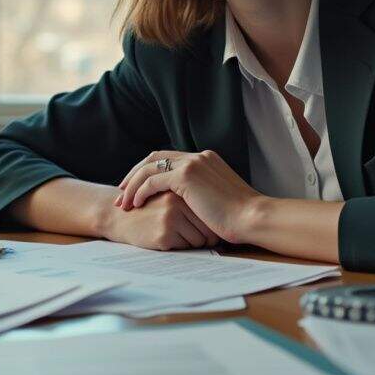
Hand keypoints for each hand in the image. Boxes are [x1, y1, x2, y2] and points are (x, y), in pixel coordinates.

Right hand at [100, 190, 221, 249]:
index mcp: (181, 186)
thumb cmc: (148, 208)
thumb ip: (191, 193)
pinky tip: (167, 239)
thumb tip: (224, 213)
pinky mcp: (165, 233)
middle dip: (204, 233)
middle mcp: (178, 199)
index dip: (209, 221)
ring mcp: (172, 216)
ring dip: (194, 242)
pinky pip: (189, 247)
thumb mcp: (170, 192)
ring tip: (175, 234)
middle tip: (188, 231)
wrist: (117, 218)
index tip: (202, 224)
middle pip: (210, 224)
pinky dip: (183, 247)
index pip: (212, 209)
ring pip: (201, 239)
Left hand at [116, 150, 259, 243]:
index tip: (138, 187)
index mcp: (206, 159)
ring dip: (132, 184)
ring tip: (123, 202)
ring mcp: (192, 164)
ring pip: (149, 168)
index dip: (150, 171)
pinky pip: (152, 180)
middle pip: (155, 157)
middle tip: (122, 191)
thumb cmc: (241, 217)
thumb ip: (205, 194)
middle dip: (135, 174)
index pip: (169, 158)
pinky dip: (140, 191)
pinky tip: (136, 204)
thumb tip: (193, 205)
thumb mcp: (220, 199)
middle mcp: (198, 157)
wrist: (252, 217)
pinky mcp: (186, 176)